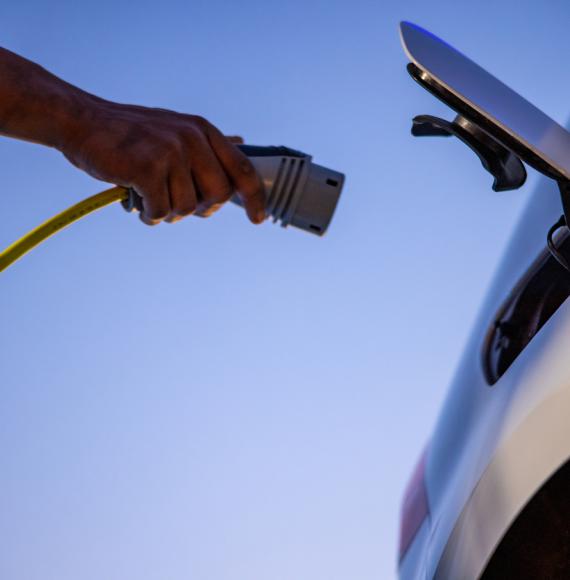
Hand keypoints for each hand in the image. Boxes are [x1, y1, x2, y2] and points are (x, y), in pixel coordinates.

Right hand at [60, 101, 265, 225]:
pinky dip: (150, 214)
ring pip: (186, 208)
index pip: (242, 170)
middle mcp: (193, 138)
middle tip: (176, 204)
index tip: (258, 220)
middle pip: (218, 196)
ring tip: (149, 196)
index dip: (255, 198)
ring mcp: (171, 151)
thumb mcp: (175, 130)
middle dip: (199, 208)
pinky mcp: (149, 167)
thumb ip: (207, 144)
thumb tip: (241, 141)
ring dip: (166, 211)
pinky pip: (161, 211)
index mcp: (204, 131)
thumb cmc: (130, 134)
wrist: (82, 122)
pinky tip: (137, 201)